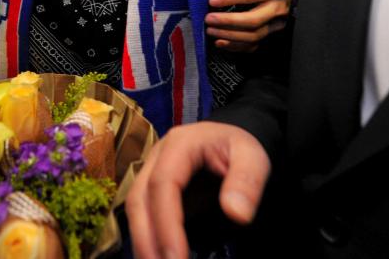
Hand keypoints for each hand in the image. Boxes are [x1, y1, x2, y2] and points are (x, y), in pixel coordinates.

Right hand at [126, 122, 270, 258]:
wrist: (230, 141)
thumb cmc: (239, 148)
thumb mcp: (253, 157)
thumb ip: (247, 181)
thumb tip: (237, 214)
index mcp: (180, 144)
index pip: (163, 184)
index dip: (166, 223)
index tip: (176, 256)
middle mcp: (157, 158)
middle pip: (138, 198)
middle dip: (146, 238)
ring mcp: (151, 173)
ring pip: (134, 208)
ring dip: (142, 242)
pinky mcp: (152, 190)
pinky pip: (143, 215)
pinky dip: (147, 238)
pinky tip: (158, 257)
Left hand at [206, 0, 292, 51]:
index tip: (212, 0)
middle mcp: (278, 9)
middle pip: (253, 20)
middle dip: (229, 21)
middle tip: (208, 19)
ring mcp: (275, 25)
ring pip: (253, 36)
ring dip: (229, 35)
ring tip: (210, 30)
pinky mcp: (271, 35)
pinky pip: (254, 46)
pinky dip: (236, 47)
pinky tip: (220, 42)